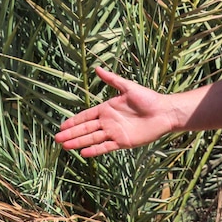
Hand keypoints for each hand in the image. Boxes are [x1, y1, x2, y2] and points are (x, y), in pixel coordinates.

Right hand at [54, 66, 176, 156]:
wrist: (164, 112)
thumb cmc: (148, 98)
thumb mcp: (128, 87)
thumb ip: (112, 80)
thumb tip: (97, 68)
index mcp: (107, 108)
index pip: (86, 116)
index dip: (74, 121)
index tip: (62, 125)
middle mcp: (108, 122)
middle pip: (86, 129)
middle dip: (71, 134)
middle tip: (57, 138)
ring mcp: (114, 133)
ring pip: (92, 139)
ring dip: (79, 142)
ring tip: (65, 147)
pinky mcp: (123, 142)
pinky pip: (106, 147)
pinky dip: (95, 150)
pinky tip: (84, 153)